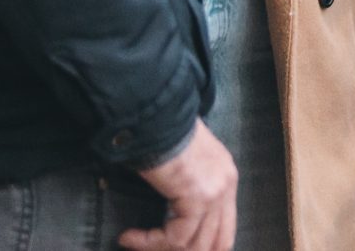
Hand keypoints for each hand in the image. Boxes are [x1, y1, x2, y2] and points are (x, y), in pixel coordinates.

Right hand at [123, 120, 236, 250]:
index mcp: (226, 175)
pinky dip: (149, 242)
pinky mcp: (198, 198)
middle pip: (217, 242)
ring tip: (133, 242)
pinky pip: (175, 237)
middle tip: (155, 248)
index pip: (224, 227)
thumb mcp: (184, 158)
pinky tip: (128, 237)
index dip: (201, 244)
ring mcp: (216, 193)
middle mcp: (226, 185)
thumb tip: (172, 212)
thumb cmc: (160, 131)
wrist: (156, 117)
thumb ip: (189, 184)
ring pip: (194, 245)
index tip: (168, 246)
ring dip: (160, 248)